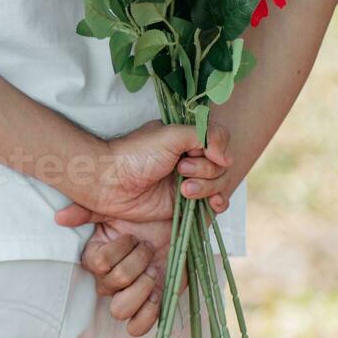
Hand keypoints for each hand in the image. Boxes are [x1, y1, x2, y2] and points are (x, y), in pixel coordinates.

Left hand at [65, 120, 233, 224]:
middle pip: (222, 165)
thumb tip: (226, 159)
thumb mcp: (171, 134)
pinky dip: (217, 202)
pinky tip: (211, 203)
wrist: (110, 182)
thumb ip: (205, 135)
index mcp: (186, 139)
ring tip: (182, 189)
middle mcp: (190, 158)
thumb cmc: (135, 153)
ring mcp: (189, 181)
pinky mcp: (184, 203)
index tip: (199, 153)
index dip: (215, 148)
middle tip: (180, 169)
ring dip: (206, 186)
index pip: (219, 140)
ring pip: (220, 183)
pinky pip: (214, 203)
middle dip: (205, 169)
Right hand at [79, 220, 184, 336]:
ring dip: (141, 289)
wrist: (175, 228)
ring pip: (120, 310)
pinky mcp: (148, 307)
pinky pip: (138, 327)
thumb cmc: (143, 219)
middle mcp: (107, 281)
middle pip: (112, 284)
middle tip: (149, 247)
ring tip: (154, 272)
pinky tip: (158, 293)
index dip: (117, 251)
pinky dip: (148, 314)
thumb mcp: (114, 210)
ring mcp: (128, 296)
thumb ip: (85, 212)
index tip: (133, 236)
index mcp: (95, 259)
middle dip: (137, 263)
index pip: (97, 264)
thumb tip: (60, 218)